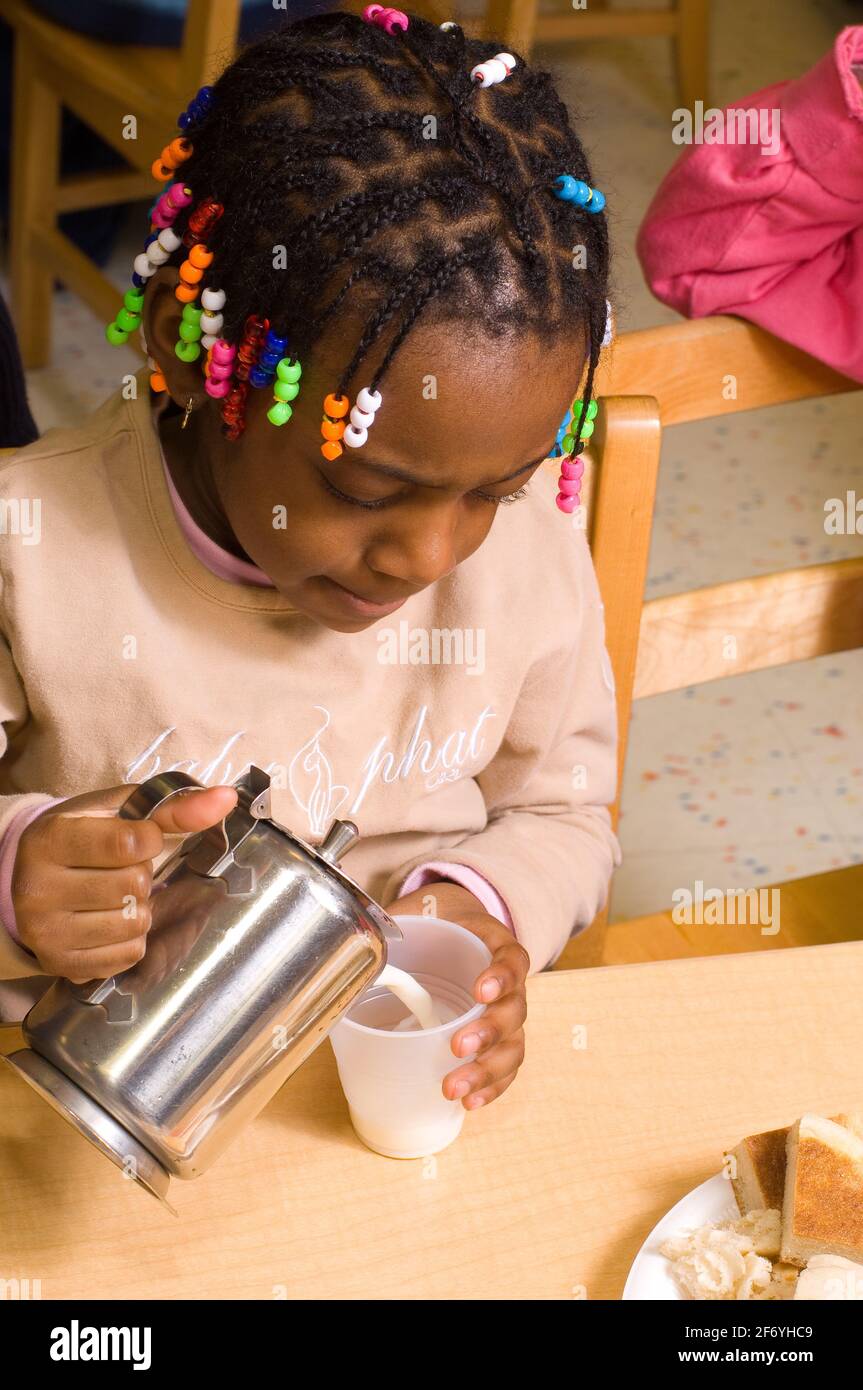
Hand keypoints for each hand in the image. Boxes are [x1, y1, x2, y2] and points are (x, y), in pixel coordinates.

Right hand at [12, 783, 237, 981]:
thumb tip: (226, 798)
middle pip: (134, 885)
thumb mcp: (118, 812)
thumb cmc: (83, 838)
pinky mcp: (62, 965)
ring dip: (139, 907)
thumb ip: (174, 806)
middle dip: (141, 874)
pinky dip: (131, 937)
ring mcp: (46, 932)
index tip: (139, 838)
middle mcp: (38, 888)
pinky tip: (108, 921)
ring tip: (113, 896)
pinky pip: (129, 953)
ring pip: (135, 923)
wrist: (32, 880)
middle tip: (118, 869)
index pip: (129, 843)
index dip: (149, 839)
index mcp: (50, 839)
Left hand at [382, 881, 528, 1109]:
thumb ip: (396, 928)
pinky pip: (505, 1068)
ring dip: (486, 1071)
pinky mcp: (499, 1042)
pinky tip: (468, 1102)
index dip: (502, 977)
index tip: (481, 990)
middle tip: (456, 1046)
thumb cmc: (436, 925)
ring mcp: (507, 1015)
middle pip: (515, 1011)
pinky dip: (490, 1087)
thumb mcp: (419, 915)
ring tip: (452, 1088)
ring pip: (512, 1046)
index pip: (513, 960)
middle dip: (488, 1032)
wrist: (454, 928)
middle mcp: (509, 984)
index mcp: (494, 946)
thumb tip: (359, 949)